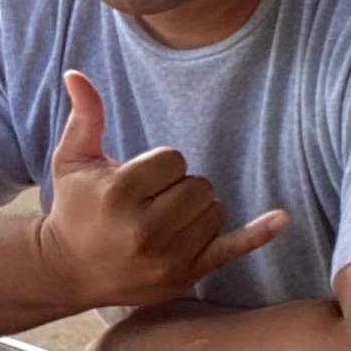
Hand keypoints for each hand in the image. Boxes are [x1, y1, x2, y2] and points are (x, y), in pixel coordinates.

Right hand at [37, 70, 286, 308]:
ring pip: (215, 212)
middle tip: (150, 201)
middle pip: (199, 185)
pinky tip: (282, 218)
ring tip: (163, 220)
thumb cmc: (74, 207)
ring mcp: (166, 258)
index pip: (174, 159)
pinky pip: (231, 250)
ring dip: (197, 210)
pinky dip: (258, 234)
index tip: (138, 181)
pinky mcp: (184, 276)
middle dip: (179, 186)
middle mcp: (144, 230)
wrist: (69, 271)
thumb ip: (85, 117)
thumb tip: (76, 74)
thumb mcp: (72, 160)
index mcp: (118, 195)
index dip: (159, 164)